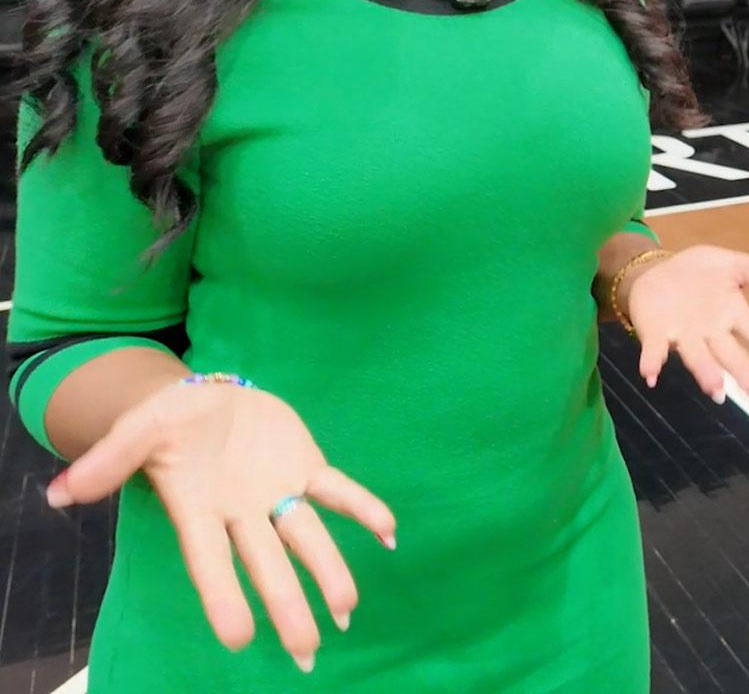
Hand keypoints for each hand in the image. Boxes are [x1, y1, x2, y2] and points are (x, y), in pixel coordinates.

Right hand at [46, 379, 395, 671]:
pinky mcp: (304, 468)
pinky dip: (364, 509)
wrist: (204, 394)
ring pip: (308, 537)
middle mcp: (242, 513)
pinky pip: (338, 491)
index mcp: (199, 511)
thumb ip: (108, 462)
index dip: (224, 598)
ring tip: (348, 611)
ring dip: (330, 572)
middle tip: (308, 652)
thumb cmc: (167, 421)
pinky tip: (390, 533)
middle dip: (288, 606)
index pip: (211, 563)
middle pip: (268, 565)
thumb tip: (60, 493)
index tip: (239, 639)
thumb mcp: (137, 431)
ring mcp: (276, 493)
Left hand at [625, 244, 748, 401]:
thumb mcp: (738, 265)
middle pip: (731, 354)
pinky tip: (650, 374)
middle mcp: (711, 332)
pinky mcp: (655, 333)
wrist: (654, 271)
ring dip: (705, 373)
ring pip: (697, 358)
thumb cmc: (699, 274)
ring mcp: (683, 335)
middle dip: (741, 371)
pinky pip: (654, 351)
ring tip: (715, 389)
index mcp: (733, 314)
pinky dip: (652, 363)